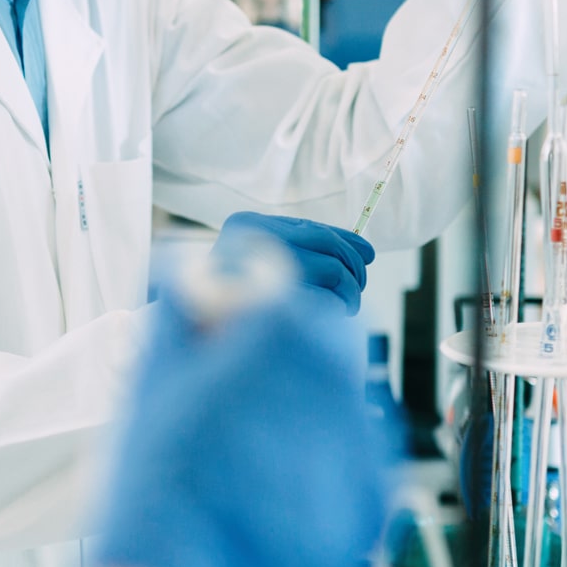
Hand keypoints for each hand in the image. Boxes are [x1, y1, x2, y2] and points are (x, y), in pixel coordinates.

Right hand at [95, 286, 390, 566]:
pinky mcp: (373, 499)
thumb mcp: (153, 375)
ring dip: (309, 416)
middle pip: (330, 349)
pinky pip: (356, 463)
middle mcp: (340, 380)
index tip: (240, 345)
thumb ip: (181, 311)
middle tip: (244, 401)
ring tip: (252, 454)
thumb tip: (185, 274)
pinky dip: (324, 470)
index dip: (263, 323)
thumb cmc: (161, 482)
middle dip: (292, 365)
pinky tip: (275, 490)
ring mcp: (363, 443)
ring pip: (345, 406)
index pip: (296, 298)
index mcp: (286, 334)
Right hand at [213, 212, 373, 313]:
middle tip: (354, 290)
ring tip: (344, 308)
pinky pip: (326, 302)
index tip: (367, 255)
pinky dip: (336, 311)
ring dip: (349, 293)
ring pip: (334, 271)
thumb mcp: (260, 265)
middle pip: (328, 245)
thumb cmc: (231, 305)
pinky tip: (330, 321)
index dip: (347, 241)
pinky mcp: (276, 304)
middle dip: (352, 269)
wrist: (198, 340)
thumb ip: (304, 250)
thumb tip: (365, 252)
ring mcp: (265, 270)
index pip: (312, 227)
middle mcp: (254, 241)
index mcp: (246, 225)